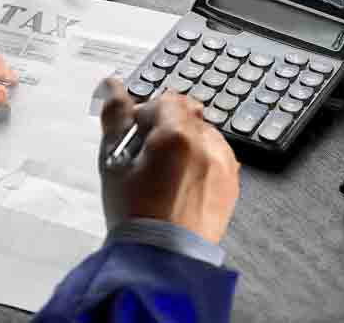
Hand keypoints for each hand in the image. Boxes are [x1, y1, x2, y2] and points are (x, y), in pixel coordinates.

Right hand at [99, 79, 240, 243]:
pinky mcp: (231, 183)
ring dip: (185, 144)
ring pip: (203, 135)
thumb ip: (115, 117)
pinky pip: (217, 157)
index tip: (137, 134)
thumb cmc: (135, 214)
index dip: (148, 114)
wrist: (161, 258)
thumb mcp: (114, 161)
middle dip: (167, 128)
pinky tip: (181, 185)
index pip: (166, 100)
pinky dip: (200, 162)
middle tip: (147, 156)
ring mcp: (223, 164)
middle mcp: (206, 144)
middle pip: (187, 115)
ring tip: (165, 175)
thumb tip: (112, 85)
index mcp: (176, 134)